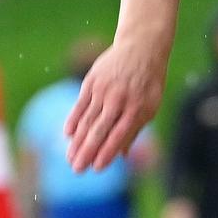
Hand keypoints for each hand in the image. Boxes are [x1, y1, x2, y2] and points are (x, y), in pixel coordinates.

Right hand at [65, 37, 165, 172]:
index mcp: (136, 109)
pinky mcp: (92, 82)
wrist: (140, 47)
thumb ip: (135, 129)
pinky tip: (67, 135)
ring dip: (77, 142)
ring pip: (87, 120)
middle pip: (100, 131)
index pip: (119, 136)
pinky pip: (80, 104)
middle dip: (87, 152)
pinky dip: (73, 120)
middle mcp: (118, 100)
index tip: (97, 169)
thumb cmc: (148, 82)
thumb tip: (123, 155)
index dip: (107, 153)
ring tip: (70, 158)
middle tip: (77, 170)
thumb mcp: (151, 106)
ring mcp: (103, 90)